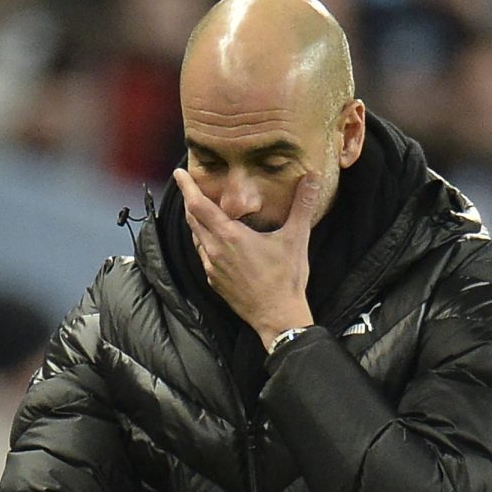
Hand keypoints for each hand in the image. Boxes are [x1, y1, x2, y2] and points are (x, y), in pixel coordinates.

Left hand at [175, 168, 317, 347]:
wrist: (277, 318)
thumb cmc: (285, 279)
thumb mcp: (296, 238)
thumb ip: (302, 205)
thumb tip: (312, 176)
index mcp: (230, 236)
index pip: (199, 206)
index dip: (187, 187)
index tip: (179, 173)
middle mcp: (215, 250)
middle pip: (193, 219)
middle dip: (189, 200)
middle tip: (190, 186)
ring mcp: (212, 268)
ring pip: (196, 238)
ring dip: (196, 222)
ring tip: (201, 210)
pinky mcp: (214, 282)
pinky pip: (203, 255)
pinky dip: (204, 241)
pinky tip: (214, 241)